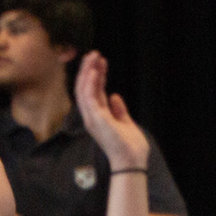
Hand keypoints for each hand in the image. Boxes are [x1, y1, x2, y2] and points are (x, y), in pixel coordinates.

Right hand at [73, 51, 150, 170]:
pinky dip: (90, 83)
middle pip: (85, 89)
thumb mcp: (126, 123)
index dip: (97, 76)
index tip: (101, 62)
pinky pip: (88, 97)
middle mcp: (92, 117)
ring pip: (83, 90)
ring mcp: (92, 118)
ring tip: (93, 56)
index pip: (94, 92)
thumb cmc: (130, 147)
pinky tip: (93, 71)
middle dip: (88, 70)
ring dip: (87, 72)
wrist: (132, 161)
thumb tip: (115, 96)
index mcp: (98, 118)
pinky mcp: (96, 119)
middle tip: (93, 54)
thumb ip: (119, 110)